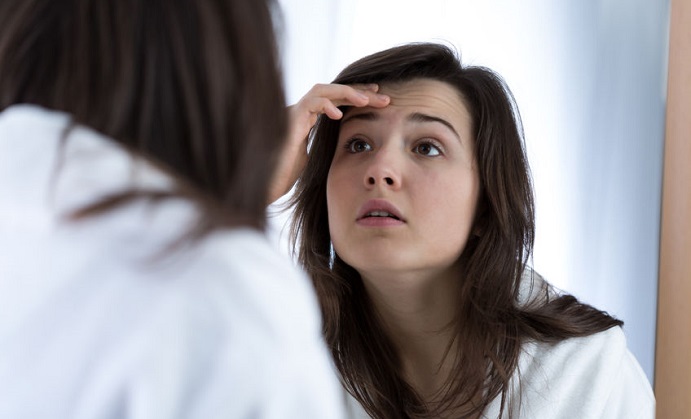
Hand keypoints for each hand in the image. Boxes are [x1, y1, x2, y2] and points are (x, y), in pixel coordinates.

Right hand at [268, 83, 389, 202]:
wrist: (266, 183)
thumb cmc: (285, 174)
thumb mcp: (314, 158)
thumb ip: (326, 146)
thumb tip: (347, 146)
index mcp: (308, 119)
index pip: (336, 100)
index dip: (358, 96)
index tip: (379, 98)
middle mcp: (301, 111)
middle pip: (333, 91)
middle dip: (359, 92)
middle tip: (384, 98)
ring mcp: (294, 113)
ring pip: (321, 90)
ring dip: (346, 93)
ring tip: (366, 101)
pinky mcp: (288, 119)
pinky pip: (309, 103)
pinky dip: (325, 105)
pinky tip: (339, 115)